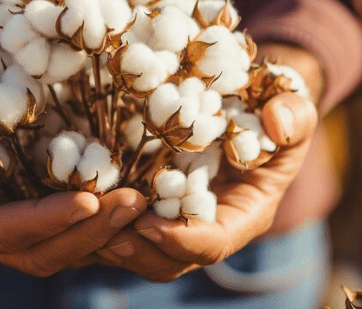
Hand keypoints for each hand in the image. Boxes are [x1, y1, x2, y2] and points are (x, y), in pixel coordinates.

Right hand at [0, 7, 146, 276]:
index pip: (2, 232)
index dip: (45, 222)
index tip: (86, 200)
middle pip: (44, 252)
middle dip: (90, 233)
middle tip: (135, 203)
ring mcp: (22, 213)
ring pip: (71, 244)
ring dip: (110, 230)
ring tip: (149, 200)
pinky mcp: (47, 196)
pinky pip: (84, 220)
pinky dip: (113, 213)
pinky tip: (148, 189)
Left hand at [93, 44, 320, 281]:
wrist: (249, 103)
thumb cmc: (274, 106)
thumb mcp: (294, 106)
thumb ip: (294, 116)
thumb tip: (277, 120)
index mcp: (243, 214)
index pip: (214, 244)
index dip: (182, 240)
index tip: (149, 224)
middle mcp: (205, 226)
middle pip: (167, 258)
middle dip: (135, 250)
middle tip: (101, 234)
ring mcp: (173, 217)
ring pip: (137, 247)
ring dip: (106, 239)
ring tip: (77, 220)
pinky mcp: (146, 202)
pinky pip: (117, 223)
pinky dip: (94, 218)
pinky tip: (67, 200)